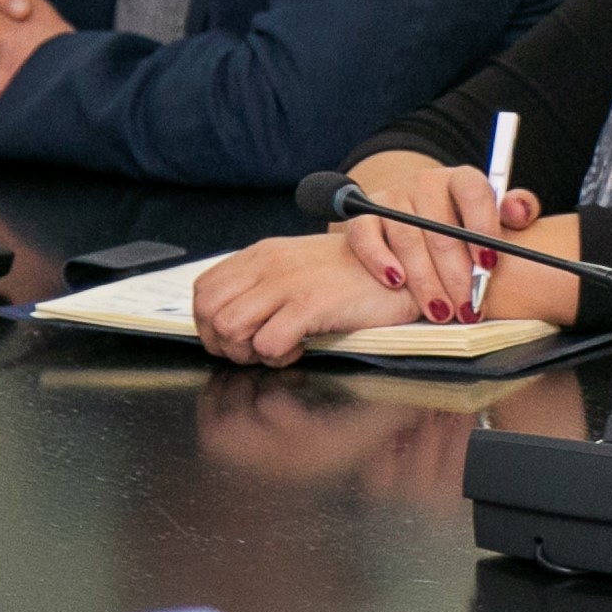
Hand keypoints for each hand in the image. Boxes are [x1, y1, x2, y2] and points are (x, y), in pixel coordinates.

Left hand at [192, 232, 427, 365]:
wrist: (407, 268)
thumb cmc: (358, 274)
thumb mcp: (301, 267)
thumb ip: (266, 284)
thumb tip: (233, 317)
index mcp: (263, 254)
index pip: (205, 291)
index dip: (210, 324)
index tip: (236, 339)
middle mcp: (269, 265)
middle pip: (210, 313)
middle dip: (225, 344)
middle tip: (256, 350)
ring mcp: (289, 283)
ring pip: (230, 329)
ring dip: (249, 352)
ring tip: (279, 350)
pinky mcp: (311, 304)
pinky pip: (267, 343)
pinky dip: (278, 356)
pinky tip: (301, 348)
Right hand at [344, 151, 539, 323]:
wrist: (415, 223)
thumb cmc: (464, 226)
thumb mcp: (493, 216)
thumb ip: (516, 210)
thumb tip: (519, 212)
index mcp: (461, 179)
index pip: (474, 193)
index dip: (483, 227)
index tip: (490, 264)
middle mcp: (426, 183)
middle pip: (441, 229)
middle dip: (457, 275)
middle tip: (468, 307)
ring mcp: (393, 198)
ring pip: (408, 239)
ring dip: (425, 280)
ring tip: (440, 311)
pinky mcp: (363, 217)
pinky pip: (366, 236)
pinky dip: (380, 259)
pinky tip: (396, 281)